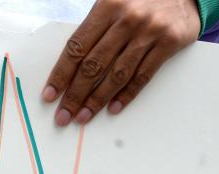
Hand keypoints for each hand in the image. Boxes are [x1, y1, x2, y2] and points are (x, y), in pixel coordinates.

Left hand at [42, 0, 200, 125]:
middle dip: (75, 94)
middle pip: (94, 65)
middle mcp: (127, 19)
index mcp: (107, 6)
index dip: (61, 74)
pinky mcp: (168, 43)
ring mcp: (149, 32)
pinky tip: (113, 108)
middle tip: (64, 115)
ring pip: (117, 74)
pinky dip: (127, 94)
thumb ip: (94, 27)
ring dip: (97, 100)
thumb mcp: (114, 1)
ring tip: (83, 117)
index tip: (50, 95)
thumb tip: (70, 65)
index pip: (77, 47)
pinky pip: (143, 76)